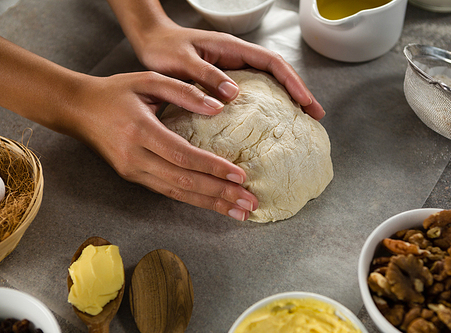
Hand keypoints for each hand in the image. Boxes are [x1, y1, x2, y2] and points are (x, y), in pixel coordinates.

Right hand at [68, 72, 258, 220]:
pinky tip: (214, 204)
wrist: (78, 109)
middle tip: (249, 204)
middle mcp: (135, 157)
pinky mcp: (134, 177)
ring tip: (238, 212)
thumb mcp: (149, 80)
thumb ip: (184, 92)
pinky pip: (168, 192)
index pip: (182, 155)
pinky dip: (194, 200)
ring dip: (210, 204)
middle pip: (184, 182)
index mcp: (140, 130)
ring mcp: (133, 171)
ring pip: (178, 193)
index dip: (212, 168)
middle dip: (220, 195)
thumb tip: (219, 107)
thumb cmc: (116, 92)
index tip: (240, 177)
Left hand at [130, 22, 324, 119]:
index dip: (292, 82)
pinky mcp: (225, 78)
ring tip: (301, 120)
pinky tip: (271, 119)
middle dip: (299, 93)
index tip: (306, 102)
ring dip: (287, 99)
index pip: (272, 63)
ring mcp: (233, 67)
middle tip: (315, 116)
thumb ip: (206, 76)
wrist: (151, 42)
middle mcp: (237, 57)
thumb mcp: (183, 62)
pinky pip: (254, 89)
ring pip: (269, 82)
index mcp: (231, 49)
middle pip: (278, 73)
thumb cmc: (164, 49)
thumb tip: (234, 95)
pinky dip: (268, 103)